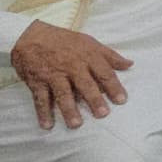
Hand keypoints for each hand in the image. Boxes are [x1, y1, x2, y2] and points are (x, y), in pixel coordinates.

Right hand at [10, 21, 132, 130]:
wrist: (31, 36)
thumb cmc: (64, 41)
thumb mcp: (90, 42)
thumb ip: (110, 55)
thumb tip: (130, 64)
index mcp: (87, 56)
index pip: (104, 72)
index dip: (113, 86)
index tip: (121, 100)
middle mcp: (72, 66)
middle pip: (85, 84)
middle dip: (94, 99)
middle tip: (102, 114)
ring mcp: (54, 74)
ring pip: (63, 93)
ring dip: (69, 109)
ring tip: (76, 124)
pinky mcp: (37, 81)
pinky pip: (40, 98)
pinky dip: (43, 112)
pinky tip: (47, 125)